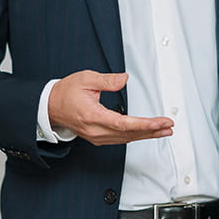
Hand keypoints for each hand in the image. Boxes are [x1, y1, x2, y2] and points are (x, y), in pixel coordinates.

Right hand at [48, 70, 173, 145]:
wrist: (49, 106)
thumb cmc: (65, 92)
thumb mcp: (85, 79)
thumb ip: (107, 80)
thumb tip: (125, 79)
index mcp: (93, 116)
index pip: (124, 124)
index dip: (145, 124)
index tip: (160, 122)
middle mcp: (95, 130)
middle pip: (129, 134)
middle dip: (152, 130)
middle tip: (169, 126)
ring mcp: (96, 136)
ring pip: (126, 138)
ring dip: (146, 135)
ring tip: (164, 130)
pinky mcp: (97, 137)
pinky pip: (120, 139)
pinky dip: (135, 136)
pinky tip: (146, 133)